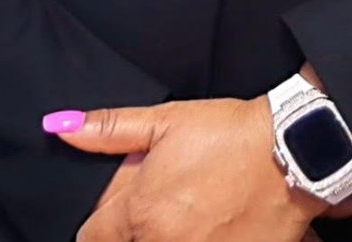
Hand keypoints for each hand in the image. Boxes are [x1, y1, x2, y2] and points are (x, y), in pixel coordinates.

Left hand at [55, 98, 322, 241]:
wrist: (293, 153)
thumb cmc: (227, 133)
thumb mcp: (165, 121)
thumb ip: (108, 130)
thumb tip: (59, 126)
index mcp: (140, 214)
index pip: (91, 239)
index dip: (100, 223)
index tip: (121, 210)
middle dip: (131, 231)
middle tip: (160, 205)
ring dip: (161, 236)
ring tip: (185, 214)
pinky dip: (194, 241)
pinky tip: (207, 226)